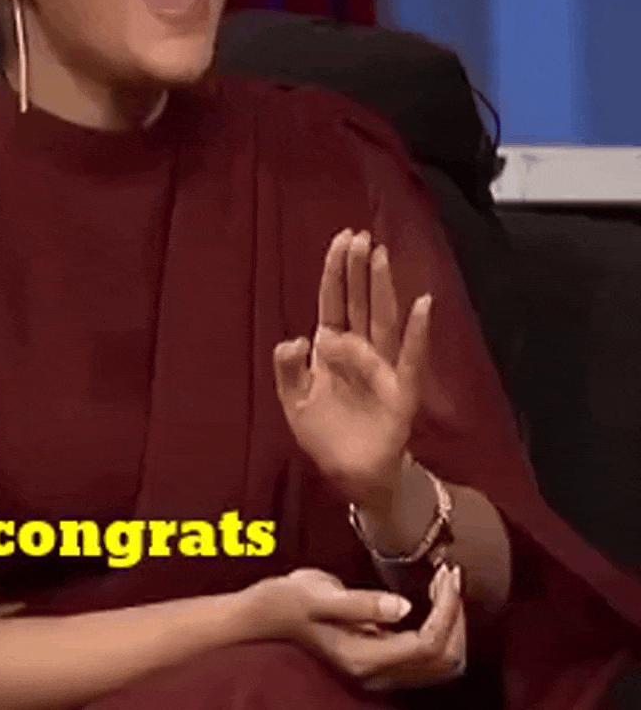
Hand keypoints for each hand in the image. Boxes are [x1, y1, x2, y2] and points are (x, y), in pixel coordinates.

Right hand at [247, 563, 465, 692]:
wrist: (266, 615)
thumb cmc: (288, 600)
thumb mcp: (318, 595)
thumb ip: (360, 604)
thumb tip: (404, 606)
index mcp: (363, 659)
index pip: (427, 644)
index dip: (447, 610)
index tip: (447, 571)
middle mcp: (377, 675)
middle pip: (443, 659)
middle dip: (455, 616)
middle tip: (449, 573)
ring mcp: (380, 672)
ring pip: (442, 663)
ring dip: (452, 624)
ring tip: (445, 583)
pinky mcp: (382, 661)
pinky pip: (428, 655)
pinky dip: (441, 628)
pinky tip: (433, 597)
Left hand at [272, 228, 432, 507]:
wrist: (351, 473)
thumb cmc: (324, 432)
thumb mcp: (293, 400)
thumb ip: (287, 368)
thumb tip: (294, 337)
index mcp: (331, 348)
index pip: (334, 301)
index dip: (336, 272)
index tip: (341, 239)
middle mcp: (359, 349)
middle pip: (359, 302)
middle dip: (358, 270)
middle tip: (361, 236)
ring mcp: (382, 367)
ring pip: (382, 320)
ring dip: (382, 288)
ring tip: (380, 256)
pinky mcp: (401, 390)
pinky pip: (410, 357)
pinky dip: (417, 332)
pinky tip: (422, 305)